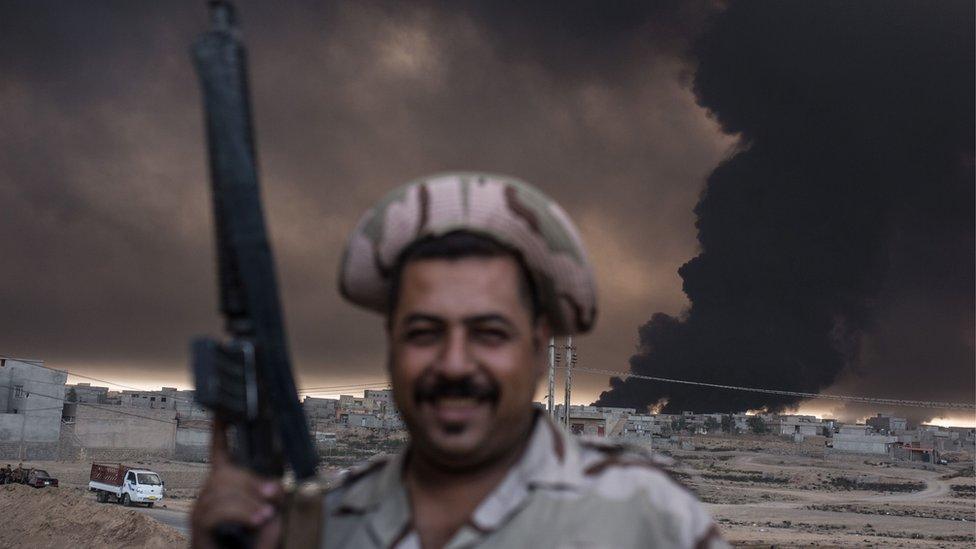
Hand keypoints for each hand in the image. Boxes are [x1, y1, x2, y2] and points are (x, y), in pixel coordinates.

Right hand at [191, 420, 283, 548]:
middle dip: (252, 481)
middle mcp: (210, 494)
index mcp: (227, 487)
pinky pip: (217, 509)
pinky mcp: (199, 525)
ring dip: (250, 501)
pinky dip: (242, 513)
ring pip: (222, 488)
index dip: (219, 432)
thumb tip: (276, 482)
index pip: (220, 453)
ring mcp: (202, 509)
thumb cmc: (255, 544)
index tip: (220, 412)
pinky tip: (257, 521)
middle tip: (275, 496)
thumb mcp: (270, 515)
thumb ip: (272, 497)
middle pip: (225, 471)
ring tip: (266, 516)